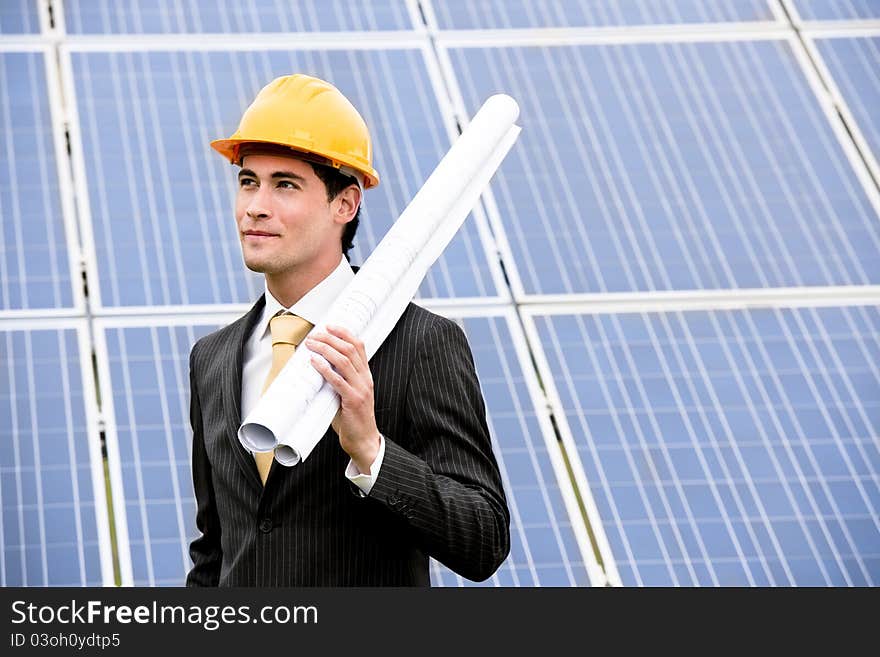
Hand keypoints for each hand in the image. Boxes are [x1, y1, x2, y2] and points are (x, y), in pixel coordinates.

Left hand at [305, 325, 380, 472]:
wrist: (364, 440)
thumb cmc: (353, 419)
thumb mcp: (349, 395)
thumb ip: (340, 381)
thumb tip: (319, 368)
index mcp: (366, 376)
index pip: (360, 347)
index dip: (345, 333)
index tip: (330, 326)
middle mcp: (365, 379)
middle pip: (350, 350)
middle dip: (331, 338)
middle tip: (316, 334)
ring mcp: (361, 389)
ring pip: (345, 361)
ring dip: (326, 349)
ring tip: (312, 344)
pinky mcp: (353, 401)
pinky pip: (338, 381)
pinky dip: (325, 369)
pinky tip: (314, 362)